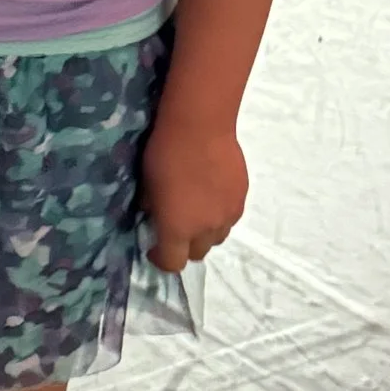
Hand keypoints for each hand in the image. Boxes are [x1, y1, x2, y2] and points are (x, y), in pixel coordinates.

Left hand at [139, 111, 246, 268]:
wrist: (200, 126)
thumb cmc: (165, 153)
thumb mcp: (147, 183)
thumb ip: (152, 207)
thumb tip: (154, 213)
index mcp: (178, 229)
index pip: (173, 264)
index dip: (161, 260)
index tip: (153, 247)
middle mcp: (206, 229)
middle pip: (198, 254)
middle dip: (185, 246)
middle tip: (175, 227)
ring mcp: (228, 214)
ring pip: (217, 237)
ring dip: (204, 232)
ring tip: (195, 211)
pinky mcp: (242, 198)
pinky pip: (230, 217)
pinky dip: (219, 214)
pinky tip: (211, 195)